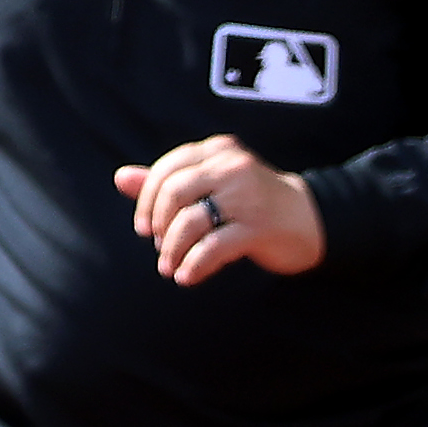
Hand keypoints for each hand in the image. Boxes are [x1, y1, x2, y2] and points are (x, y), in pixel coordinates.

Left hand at [115, 138, 323, 285]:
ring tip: (170, 267)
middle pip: (174, 192)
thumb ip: (166, 181)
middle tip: (158, 246)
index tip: (143, 227)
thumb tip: (120, 177)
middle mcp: (232, 167)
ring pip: (190, 222)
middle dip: (158, 225)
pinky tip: (186, 276)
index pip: (168, 168)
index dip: (147, 200)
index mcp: (218, 150)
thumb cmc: (251, 201)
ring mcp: (247, 197)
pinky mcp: (258, 228)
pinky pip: (213, 247)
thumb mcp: (211, 184)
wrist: (308, 219)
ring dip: (172, 250)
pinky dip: (193, 265)